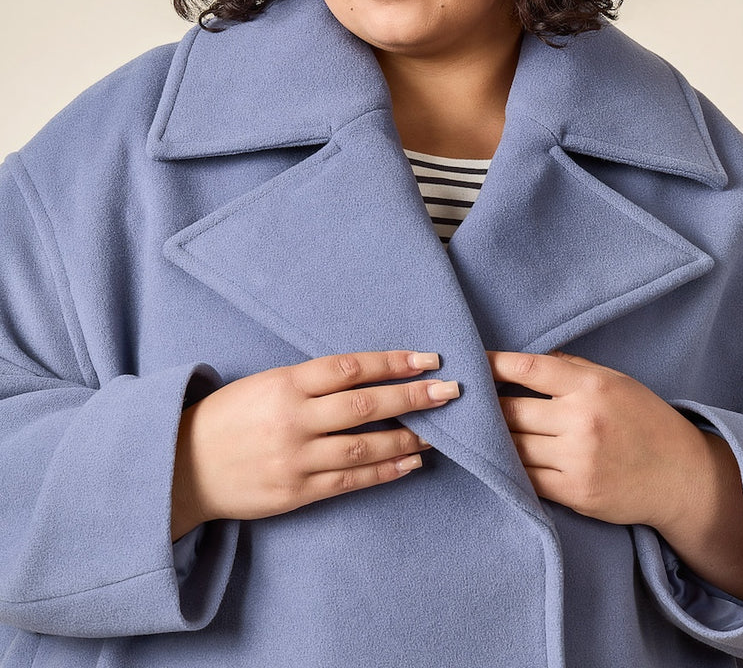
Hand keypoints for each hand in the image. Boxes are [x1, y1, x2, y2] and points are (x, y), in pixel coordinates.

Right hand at [172, 350, 458, 538]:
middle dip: (413, 397)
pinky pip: (350, 481)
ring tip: (442, 432)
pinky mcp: (296, 493)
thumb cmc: (228, 416)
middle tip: (451, 392)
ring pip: (364, 447)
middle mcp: (292, 419)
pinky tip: (412, 463)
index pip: (351, 367)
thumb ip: (311, 380)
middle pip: (365, 406)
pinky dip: (385, 471)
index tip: (429, 358)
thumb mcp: (264, 382)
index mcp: (284, 384)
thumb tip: (369, 373)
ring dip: (408, 438)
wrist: (183, 467)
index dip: (394, 362)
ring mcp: (295, 459)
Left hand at [489, 349, 742, 602]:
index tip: (470, 363)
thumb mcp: (614, 381)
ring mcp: (579, 459)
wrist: (682, 477)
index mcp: (591, 386)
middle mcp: (583, 420)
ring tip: (473, 431)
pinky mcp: (576, 493)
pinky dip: (508, 468)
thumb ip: (570, 368)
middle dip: (485, 407)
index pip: (527, 368)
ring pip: (514, 446)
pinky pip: (526, 478)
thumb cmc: (645, 421)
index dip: (492, 365)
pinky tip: (497, 460)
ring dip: (490, 440)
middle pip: (511, 410)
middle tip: (463, 402)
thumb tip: (522, 362)